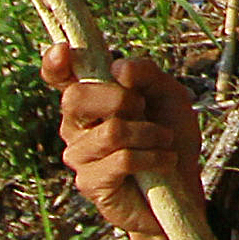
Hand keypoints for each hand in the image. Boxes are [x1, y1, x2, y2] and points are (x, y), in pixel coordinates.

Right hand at [41, 48, 201, 239]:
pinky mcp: (90, 183)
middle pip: (76, 98)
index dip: (54, 63)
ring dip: (149, 133)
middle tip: (144, 109)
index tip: (64, 50)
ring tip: (164, 142)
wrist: (184, 188)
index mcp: (90, 99)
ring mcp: (79, 155)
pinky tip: (164, 162)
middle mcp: (76, 126)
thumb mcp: (169, 96)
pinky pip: (122, 159)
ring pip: (110, 131)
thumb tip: (118, 67)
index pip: (59, 77)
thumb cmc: (170, 137)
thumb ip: (146, 74)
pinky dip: (153, 157)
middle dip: (120, 98)